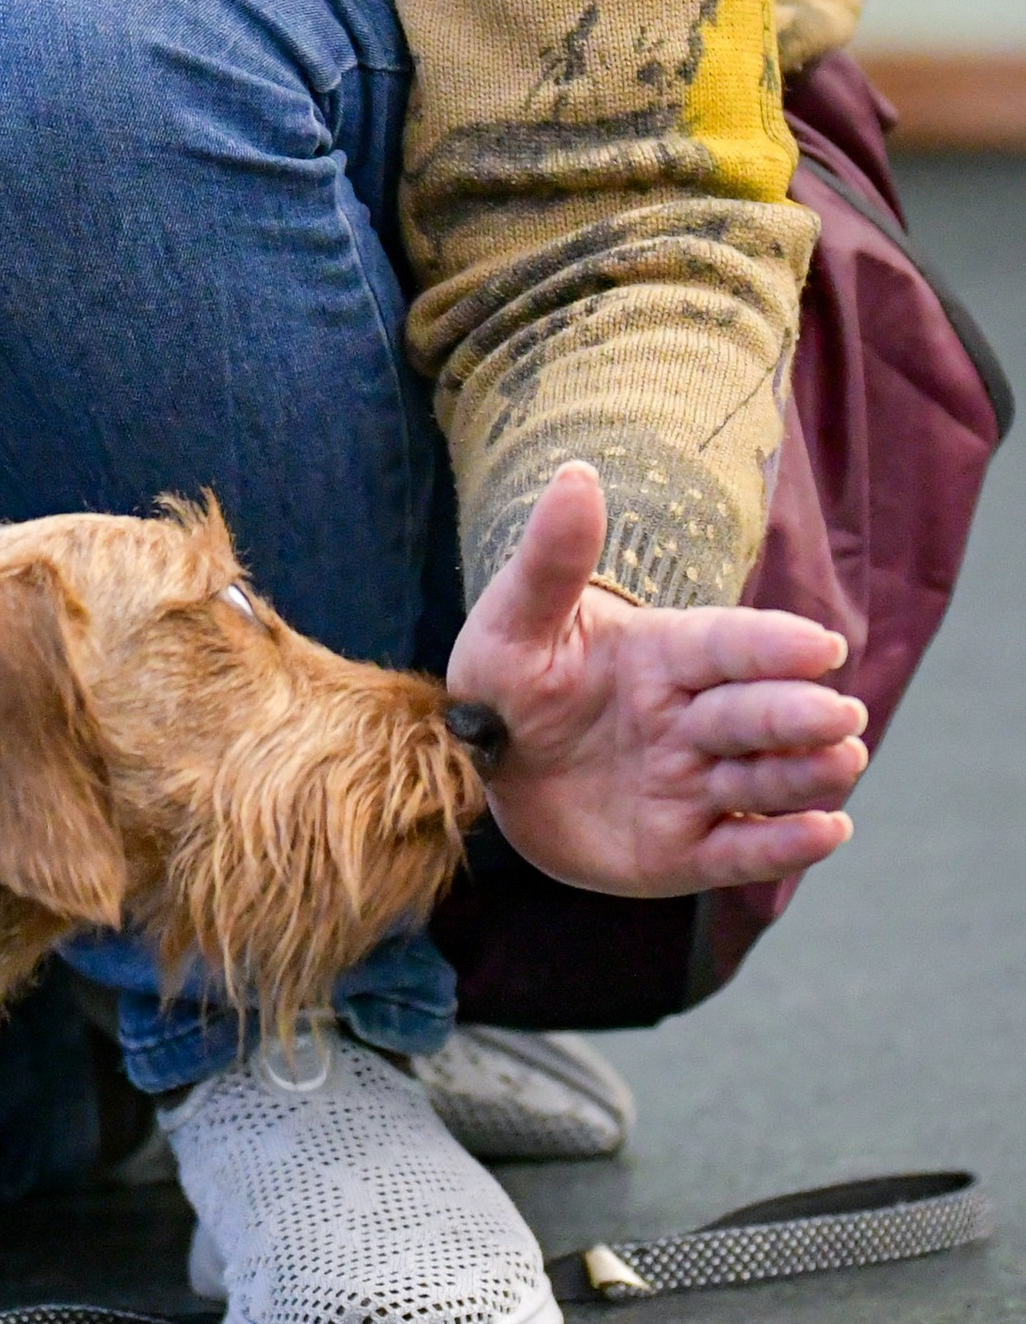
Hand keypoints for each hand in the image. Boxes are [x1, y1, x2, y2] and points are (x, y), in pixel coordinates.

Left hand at [445, 461, 866, 901]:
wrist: (478, 770)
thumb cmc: (506, 683)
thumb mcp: (514, 621)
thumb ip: (551, 559)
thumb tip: (576, 473)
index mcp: (662, 656)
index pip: (726, 645)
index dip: (771, 646)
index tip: (820, 645)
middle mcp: (689, 720)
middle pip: (752, 713)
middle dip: (797, 713)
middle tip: (839, 715)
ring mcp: (691, 785)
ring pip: (761, 778)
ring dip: (805, 773)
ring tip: (844, 762)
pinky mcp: (683, 850)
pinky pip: (738, 849)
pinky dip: (781, 844)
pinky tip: (825, 831)